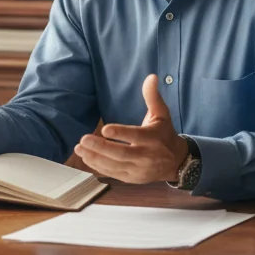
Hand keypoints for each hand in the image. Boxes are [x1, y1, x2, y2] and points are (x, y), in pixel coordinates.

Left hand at [74, 74, 188, 184]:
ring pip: (114, 165)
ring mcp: (139, 170)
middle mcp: (147, 156)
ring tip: (79, 148)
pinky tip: (86, 157)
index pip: (136, 136)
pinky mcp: (132, 178)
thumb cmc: (164, 134)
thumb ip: (153, 96)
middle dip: (101, 147)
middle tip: (83, 139)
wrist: (175, 161)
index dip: (121, 133)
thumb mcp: (162, 114)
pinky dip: (98, 166)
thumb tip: (151, 77)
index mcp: (154, 138)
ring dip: (95, 157)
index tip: (104, 128)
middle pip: (121, 154)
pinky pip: (112, 173)